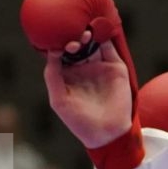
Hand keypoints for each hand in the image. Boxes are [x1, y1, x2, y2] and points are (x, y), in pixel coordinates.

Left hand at [44, 32, 132, 148]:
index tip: (58, 44)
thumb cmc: (79, 121)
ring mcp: (100, 66)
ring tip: (83, 36)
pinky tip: (96, 34)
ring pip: (92, 43)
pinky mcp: (116, 68)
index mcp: (68, 75)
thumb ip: (52, 75)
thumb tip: (52, 51)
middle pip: (77, 44)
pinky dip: (103, 37)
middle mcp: (84, 68)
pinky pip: (109, 47)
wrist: (107, 134)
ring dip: (87, 35)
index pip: (61, 51)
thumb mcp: (58, 99)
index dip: (58, 44)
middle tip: (72, 42)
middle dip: (73, 38)